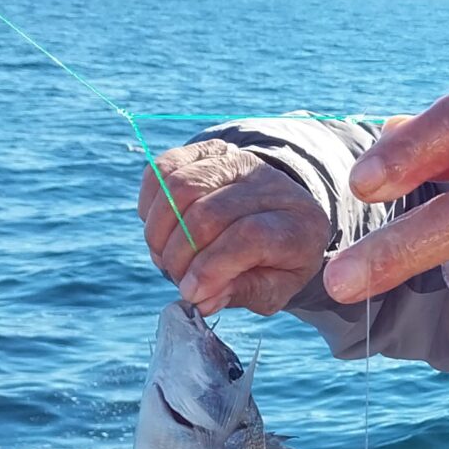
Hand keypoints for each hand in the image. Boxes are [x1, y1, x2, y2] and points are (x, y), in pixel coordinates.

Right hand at [138, 140, 332, 315]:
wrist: (279, 214)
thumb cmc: (276, 260)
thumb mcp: (274, 288)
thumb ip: (243, 293)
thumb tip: (201, 299)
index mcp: (298, 224)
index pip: (248, 236)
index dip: (211, 267)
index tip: (191, 292)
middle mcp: (271, 184)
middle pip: (209, 213)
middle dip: (180, 255)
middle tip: (176, 277)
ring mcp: (238, 160)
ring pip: (180, 187)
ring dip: (159, 231)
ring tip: (165, 257)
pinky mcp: (208, 150)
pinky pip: (163, 168)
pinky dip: (149, 203)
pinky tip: (160, 229)